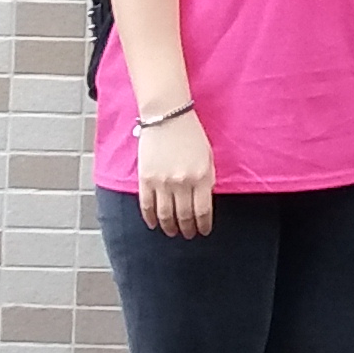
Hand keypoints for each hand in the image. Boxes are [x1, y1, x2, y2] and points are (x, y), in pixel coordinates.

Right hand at [133, 111, 216, 240]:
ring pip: (165, 215)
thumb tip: (205, 200)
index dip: (203, 225)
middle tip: (188, 235)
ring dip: (170, 228)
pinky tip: (155, 224)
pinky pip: (146, 206)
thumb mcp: (208, 156)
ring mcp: (162, 182)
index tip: (203, 231)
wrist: (167, 116)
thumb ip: (208, 178)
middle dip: (187, 229)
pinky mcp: (145, 179)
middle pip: (184, 216)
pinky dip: (150, 219)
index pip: (203, 211)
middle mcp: (182, 182)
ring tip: (173, 232)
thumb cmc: (191, 134)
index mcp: (201, 176)